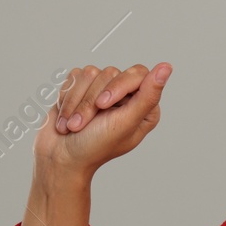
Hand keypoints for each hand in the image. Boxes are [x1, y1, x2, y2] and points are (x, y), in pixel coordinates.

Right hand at [32, 62, 170, 179]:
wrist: (60, 158)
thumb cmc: (94, 147)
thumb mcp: (126, 123)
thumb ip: (148, 96)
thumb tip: (166, 67)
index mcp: (144, 106)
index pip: (138, 74)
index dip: (118, 86)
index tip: (103, 105)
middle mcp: (126, 96)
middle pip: (111, 72)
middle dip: (91, 100)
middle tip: (82, 124)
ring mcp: (102, 90)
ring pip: (90, 73)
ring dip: (77, 102)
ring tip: (73, 125)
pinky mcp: (81, 88)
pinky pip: (75, 76)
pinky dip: (67, 98)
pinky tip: (66, 117)